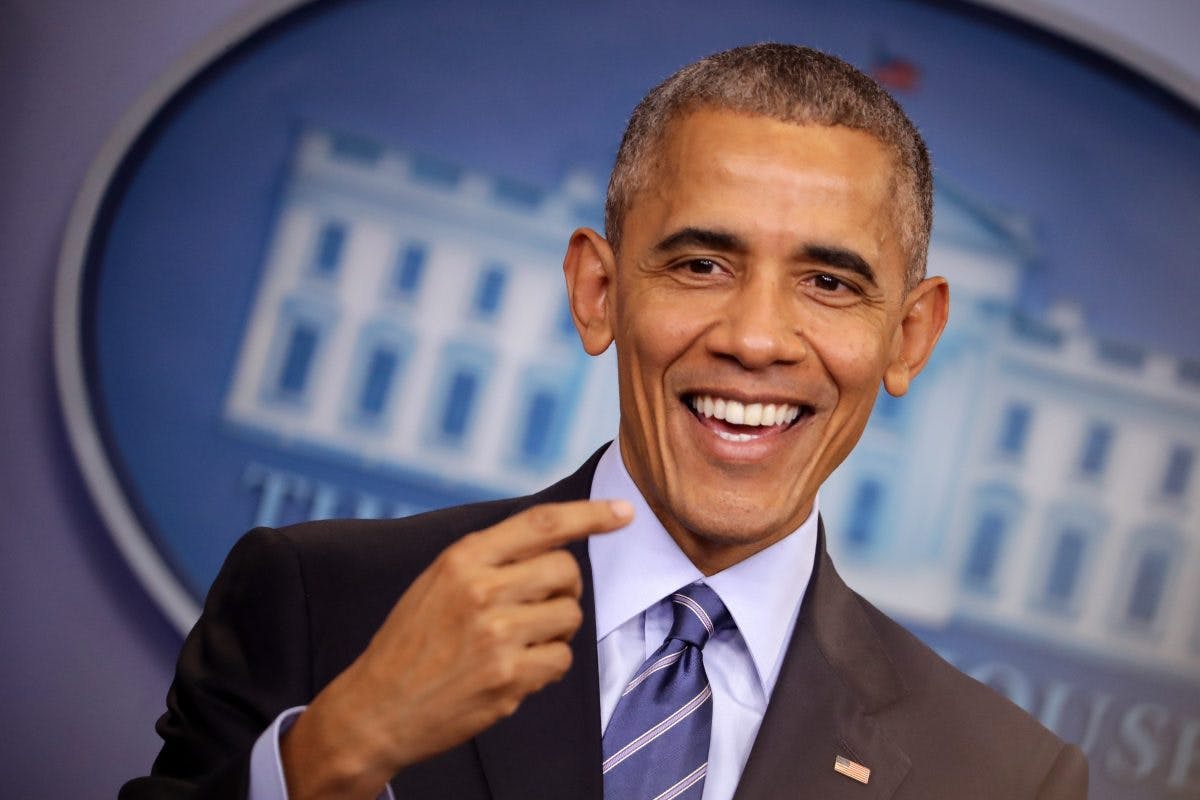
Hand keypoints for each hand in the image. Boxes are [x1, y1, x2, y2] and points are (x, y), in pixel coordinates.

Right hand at [280, 499, 633, 799]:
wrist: (376, 708)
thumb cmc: (412, 642)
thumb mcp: (437, 582)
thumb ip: (490, 559)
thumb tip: (556, 541)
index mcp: (462, 559)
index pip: (542, 524)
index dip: (590, 514)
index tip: (624, 511)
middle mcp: (481, 590)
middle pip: (567, 571)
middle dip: (564, 589)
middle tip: (536, 606)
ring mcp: (497, 636)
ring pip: (571, 617)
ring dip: (555, 629)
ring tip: (516, 641)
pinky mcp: (508, 678)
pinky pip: (561, 659)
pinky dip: (546, 665)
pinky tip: (512, 670)